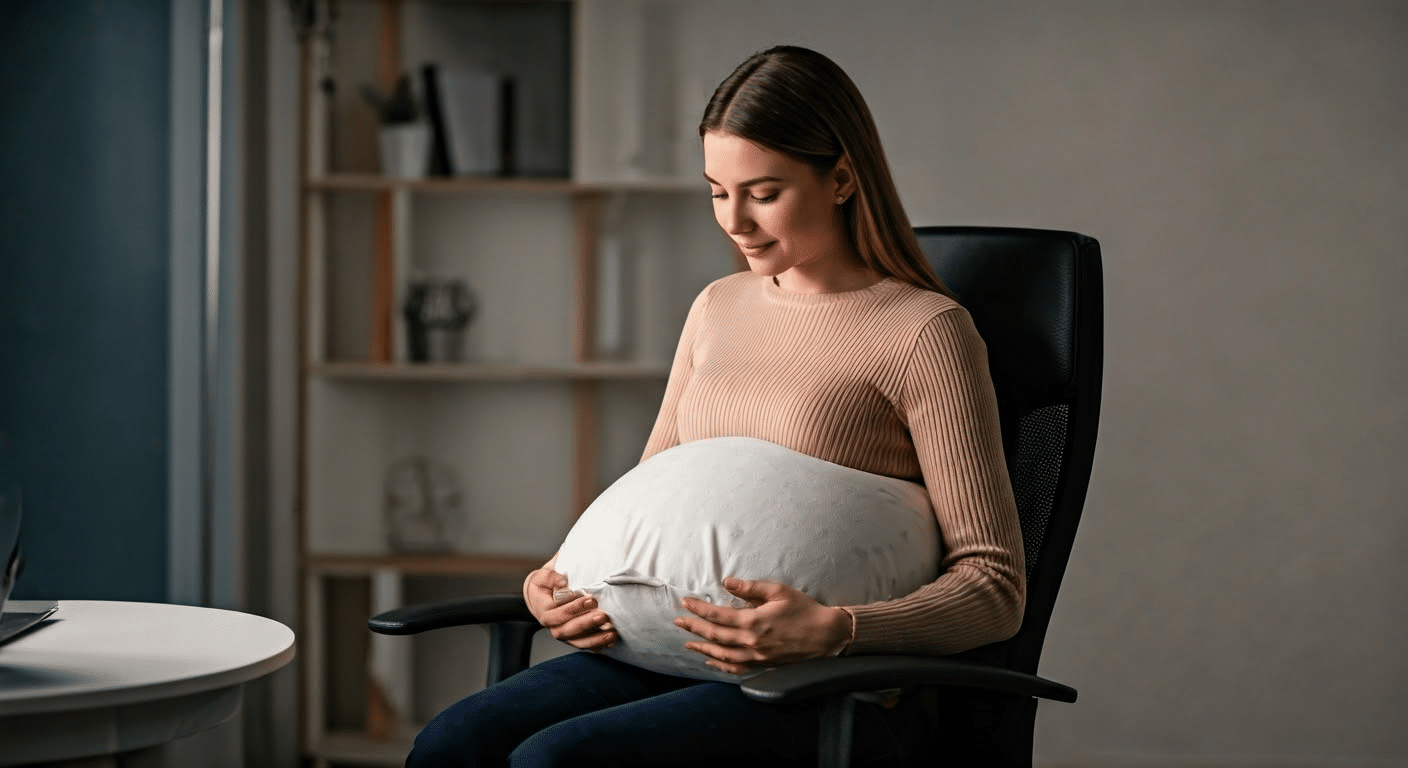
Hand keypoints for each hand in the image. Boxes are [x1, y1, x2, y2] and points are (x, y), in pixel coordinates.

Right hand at [523, 567, 616, 650]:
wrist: (544, 595)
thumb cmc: (545, 585)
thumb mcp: (543, 577)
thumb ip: (551, 578)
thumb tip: (563, 583)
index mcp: (545, 613)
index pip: (558, 615)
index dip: (573, 609)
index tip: (589, 600)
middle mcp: (554, 627)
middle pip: (569, 630)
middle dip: (587, 624)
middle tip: (602, 616)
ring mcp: (566, 635)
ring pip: (579, 642)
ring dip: (596, 639)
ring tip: (611, 632)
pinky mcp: (575, 638)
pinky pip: (587, 644)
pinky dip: (600, 644)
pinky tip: (611, 639)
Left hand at [676, 578, 852, 674]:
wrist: (826, 636)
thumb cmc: (804, 610)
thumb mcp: (779, 591)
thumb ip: (750, 589)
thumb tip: (727, 583)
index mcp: (753, 621)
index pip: (717, 616)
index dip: (698, 609)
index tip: (685, 603)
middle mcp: (751, 642)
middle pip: (714, 636)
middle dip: (693, 628)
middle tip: (678, 621)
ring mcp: (756, 657)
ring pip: (721, 654)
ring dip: (702, 647)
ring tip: (687, 642)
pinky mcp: (763, 665)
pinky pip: (736, 668)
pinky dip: (720, 665)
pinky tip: (711, 660)